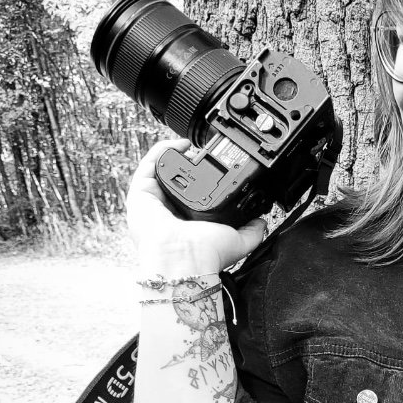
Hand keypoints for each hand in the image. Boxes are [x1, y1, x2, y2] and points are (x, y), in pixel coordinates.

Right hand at [127, 138, 266, 273]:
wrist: (186, 257)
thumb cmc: (205, 254)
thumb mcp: (237, 241)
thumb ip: (251, 231)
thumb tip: (262, 222)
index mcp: (185, 224)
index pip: (190, 197)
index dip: (201, 181)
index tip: (215, 170)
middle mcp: (166, 213)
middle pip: (174, 181)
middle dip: (188, 165)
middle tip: (202, 156)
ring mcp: (152, 203)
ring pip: (160, 171)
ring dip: (175, 156)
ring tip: (191, 147)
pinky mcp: (140, 194)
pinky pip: (148, 165)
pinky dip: (163, 150)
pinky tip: (180, 144)